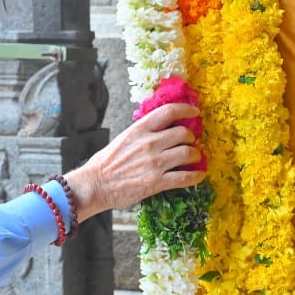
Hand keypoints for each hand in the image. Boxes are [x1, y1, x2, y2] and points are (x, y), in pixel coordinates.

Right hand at [66, 102, 203, 220]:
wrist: (95, 185)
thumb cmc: (106, 163)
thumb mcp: (124, 138)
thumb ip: (143, 132)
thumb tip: (162, 128)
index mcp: (139, 129)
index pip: (169, 111)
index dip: (186, 109)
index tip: (194, 112)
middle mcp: (149, 143)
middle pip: (183, 133)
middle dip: (191, 137)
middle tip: (191, 141)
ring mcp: (154, 163)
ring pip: (188, 153)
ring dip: (195, 155)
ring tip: (194, 157)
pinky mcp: (157, 182)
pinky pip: (185, 177)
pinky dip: (196, 176)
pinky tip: (199, 174)